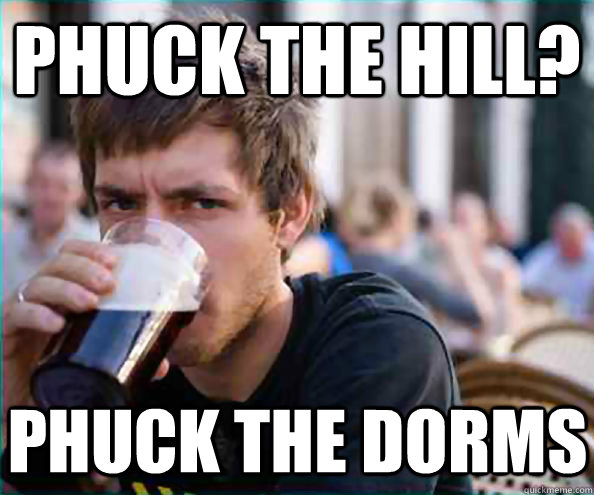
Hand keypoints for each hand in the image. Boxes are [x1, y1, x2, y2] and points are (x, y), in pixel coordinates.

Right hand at [2, 240, 116, 415]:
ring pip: (37, 284)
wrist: (25, 403)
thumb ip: (127, 358)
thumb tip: (162, 366)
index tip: (115, 260)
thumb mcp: (97, 359)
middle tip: (108, 284)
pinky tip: (56, 323)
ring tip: (90, 303)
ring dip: (66, 289)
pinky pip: (14, 314)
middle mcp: (40, 296)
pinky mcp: (4, 333)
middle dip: (84, 267)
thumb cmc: (63, 373)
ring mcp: (19, 312)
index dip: (89, 250)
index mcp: (62, 292)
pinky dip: (35, 314)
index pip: (70, 255)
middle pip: (56, 264)